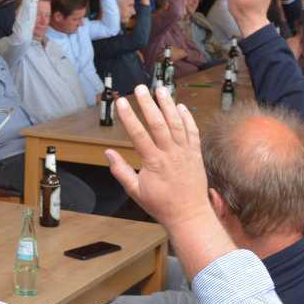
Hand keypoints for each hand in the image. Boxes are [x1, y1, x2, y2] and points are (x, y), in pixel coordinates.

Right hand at [104, 85, 209, 228]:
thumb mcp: (135, 191)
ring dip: (168, 105)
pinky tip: (180, 106)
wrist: (189, 215)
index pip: (138, 135)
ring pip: (177, 124)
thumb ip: (120, 171)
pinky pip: (192, 132)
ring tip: (160, 90)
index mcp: (153, 163)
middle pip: (158, 124)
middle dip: (148, 104)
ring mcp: (185, 153)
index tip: (121, 102)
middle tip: (140, 88)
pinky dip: (187, 118)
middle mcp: (170, 154)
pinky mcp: (195, 154)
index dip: (128, 117)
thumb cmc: (161, 205)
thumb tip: (108, 153)